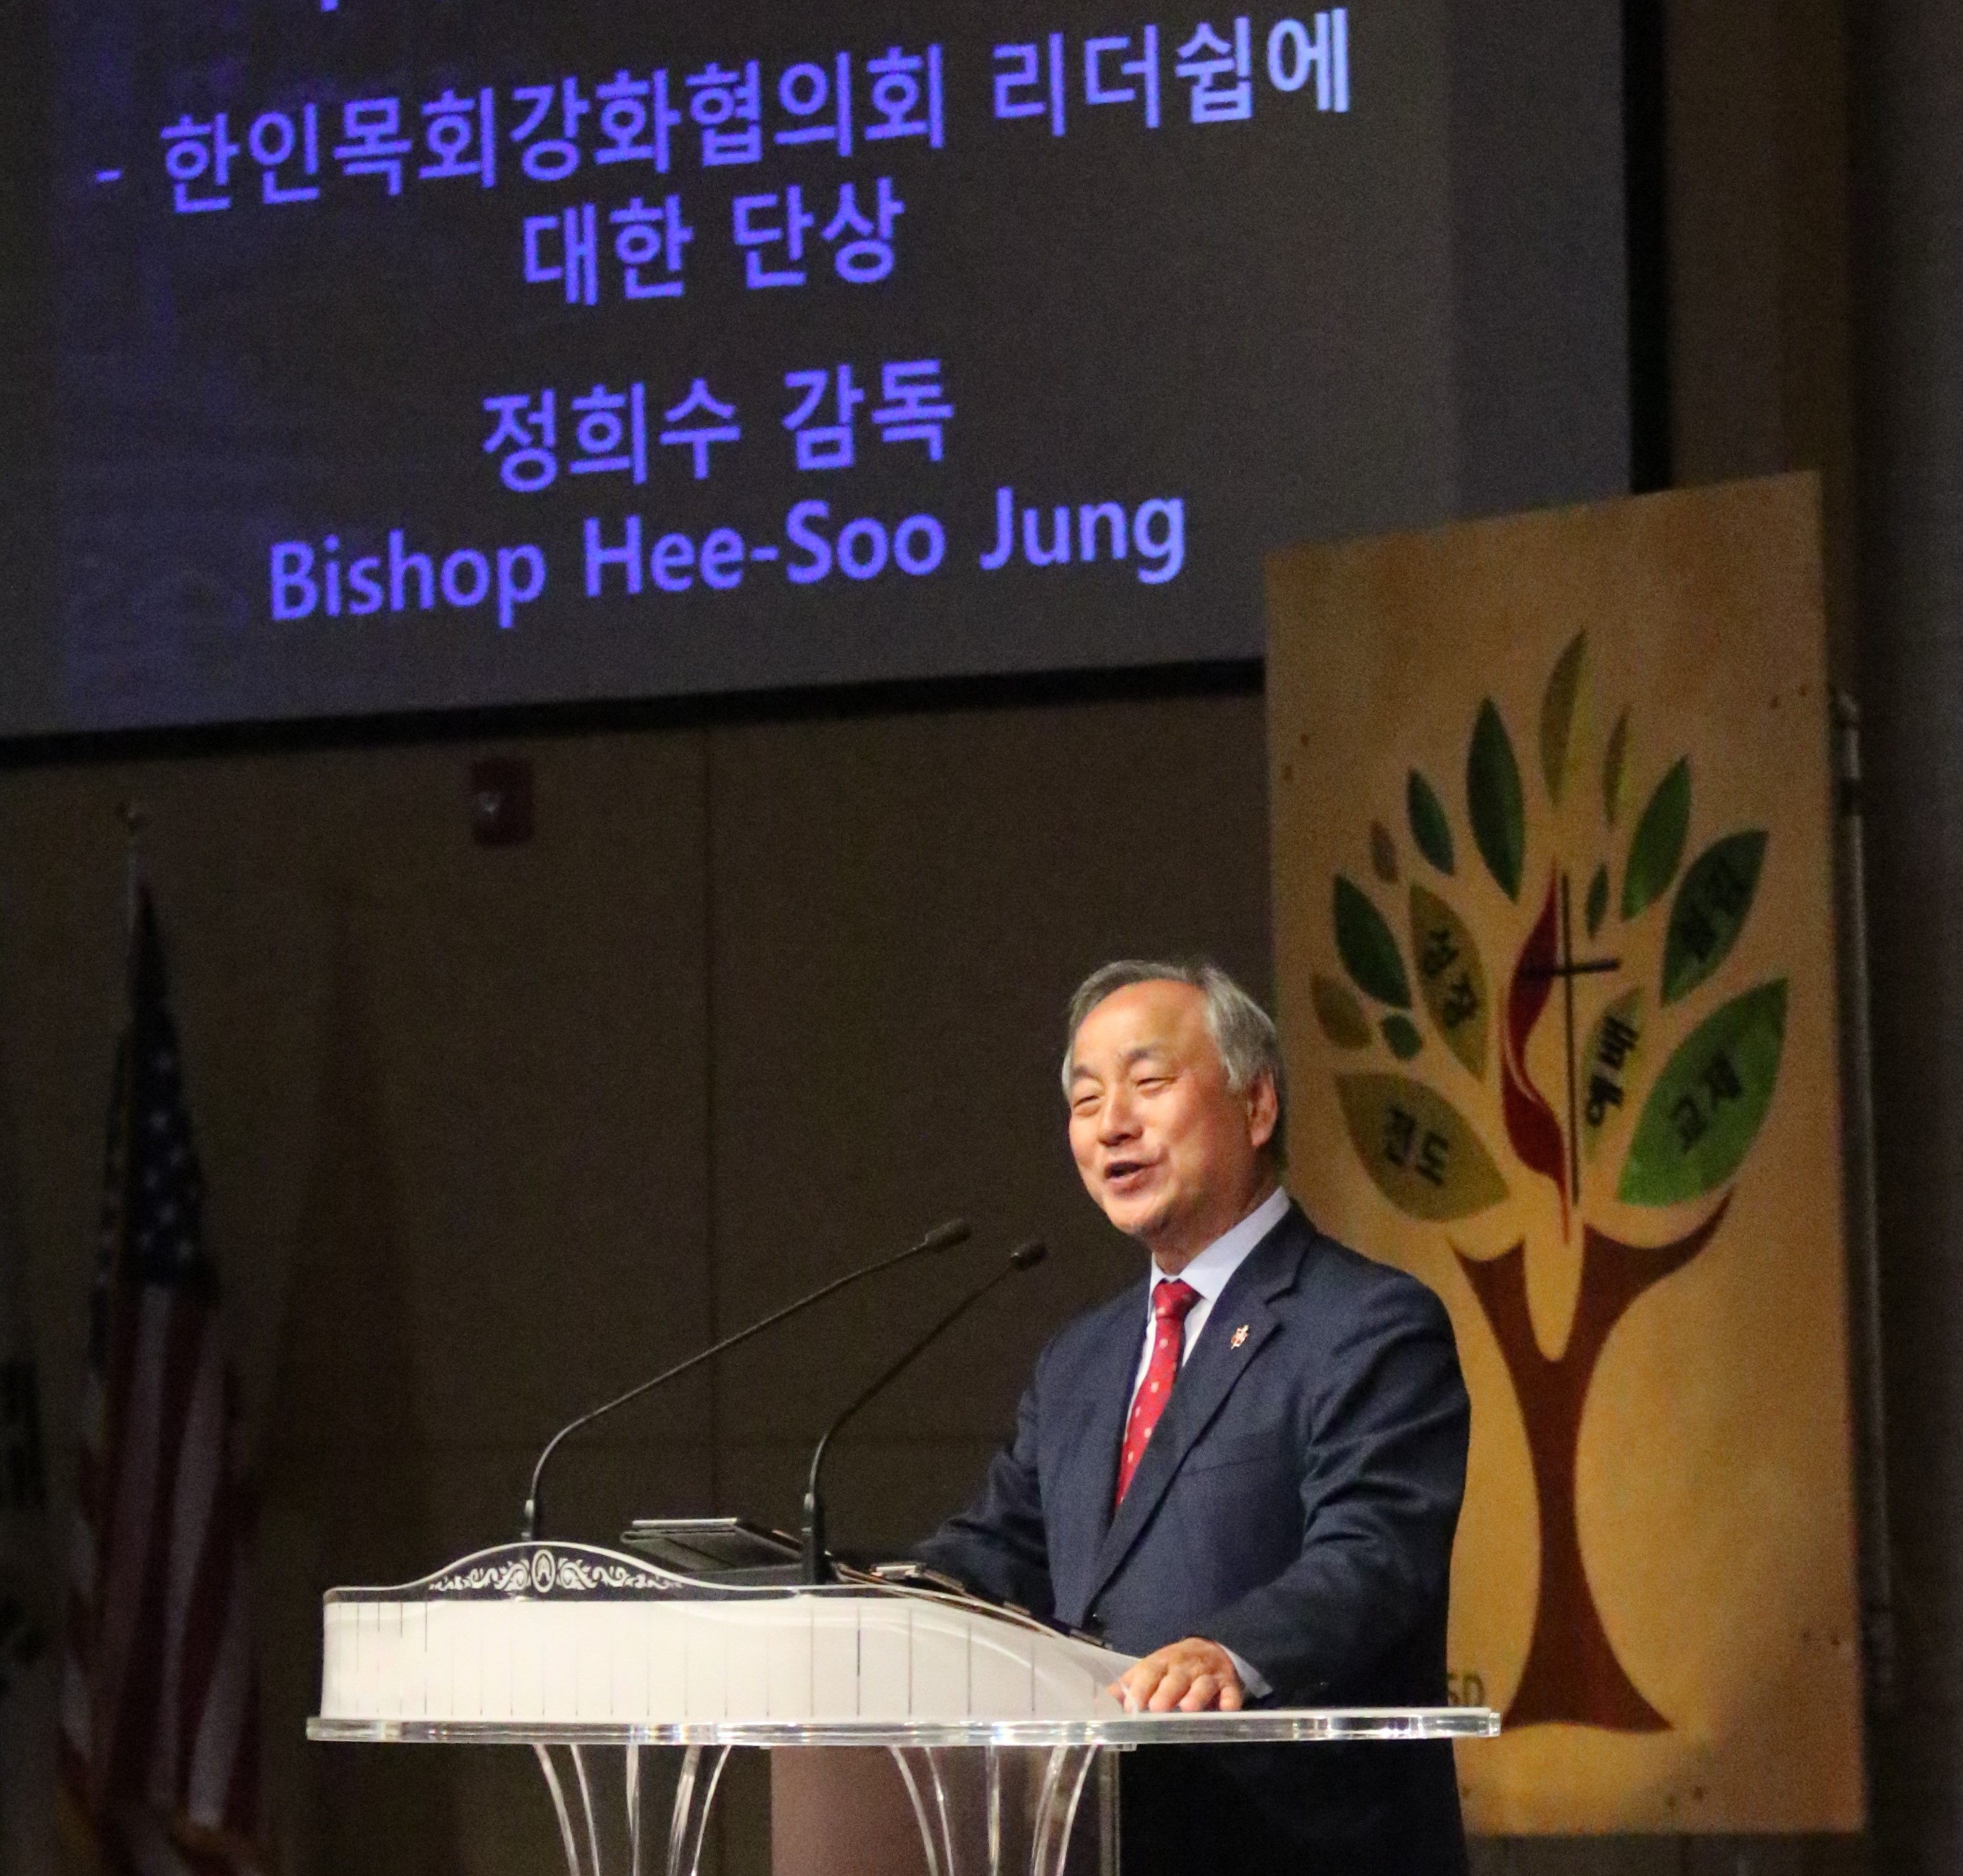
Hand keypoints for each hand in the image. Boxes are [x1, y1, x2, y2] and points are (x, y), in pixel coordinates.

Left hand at [1109, 1637, 1245, 1712]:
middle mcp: (1185, 1666)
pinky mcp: (1229, 1684)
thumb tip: (1100, 1701)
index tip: (1131, 1705)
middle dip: (1167, 1691)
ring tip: (1188, 1708)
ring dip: (1196, 1695)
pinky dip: (1230, 1699)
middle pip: (1176, 1677)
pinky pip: (1231, 1691)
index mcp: (1163, 1662)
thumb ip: (1128, 1685)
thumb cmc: (1173, 1666)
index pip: (1149, 1671)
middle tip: (1157, 1707)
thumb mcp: (1150, 1669)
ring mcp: (1208, 1674)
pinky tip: (1227, 1708)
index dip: (1140, 1688)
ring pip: (1202, 1683)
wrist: (1210, 1649)